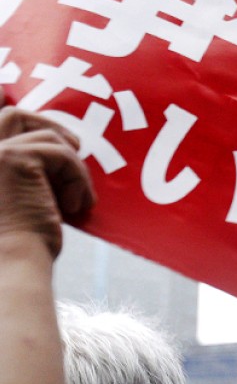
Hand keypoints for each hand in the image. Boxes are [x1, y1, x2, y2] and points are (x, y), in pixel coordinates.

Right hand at [0, 107, 94, 257]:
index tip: (38, 122)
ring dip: (70, 166)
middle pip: (11, 115)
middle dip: (49, 126)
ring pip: (45, 137)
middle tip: (76, 148)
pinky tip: (76, 206)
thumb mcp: (15, 200)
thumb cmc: (15, 247)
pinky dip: (77, 177)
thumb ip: (23, 175)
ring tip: (76, 199)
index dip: (15, 115)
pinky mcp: (11, 157)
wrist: (11, 269)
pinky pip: (61, 153)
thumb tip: (55, 152)